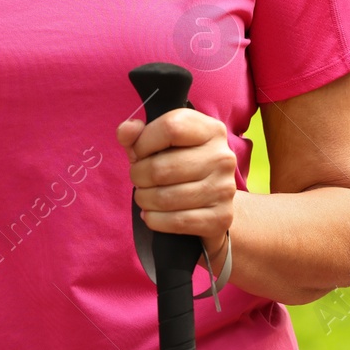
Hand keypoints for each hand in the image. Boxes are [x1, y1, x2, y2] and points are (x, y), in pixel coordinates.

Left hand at [117, 107, 236, 262]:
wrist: (213, 204)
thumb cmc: (181, 167)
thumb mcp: (160, 144)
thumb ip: (137, 135)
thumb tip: (125, 131)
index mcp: (211, 130)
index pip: (170, 128)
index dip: (143, 143)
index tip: (138, 153)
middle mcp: (222, 157)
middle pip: (162, 167)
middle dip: (138, 176)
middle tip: (138, 179)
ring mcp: (224, 188)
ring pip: (165, 197)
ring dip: (144, 199)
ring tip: (144, 196)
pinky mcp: (220, 217)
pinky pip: (176, 221)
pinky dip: (154, 220)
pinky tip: (151, 214)